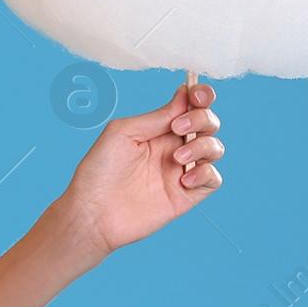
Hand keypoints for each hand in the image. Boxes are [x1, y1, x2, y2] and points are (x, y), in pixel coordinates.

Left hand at [61, 81, 223, 262]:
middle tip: (178, 128)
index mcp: (158, 128)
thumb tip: (184, 96)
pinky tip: (184, 180)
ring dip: (202, 146)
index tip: (197, 95)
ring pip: (215, 149)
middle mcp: (173, 146)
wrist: (93, 211)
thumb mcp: (123, 132)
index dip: (201, 96)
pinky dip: (205, 174)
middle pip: (208, 123)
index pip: (190, 105)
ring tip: (177, 158)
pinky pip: (213, 179)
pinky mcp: (186, 196)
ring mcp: (181, 171)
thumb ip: (156, 117)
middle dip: (202, 119)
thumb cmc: (99, 169)